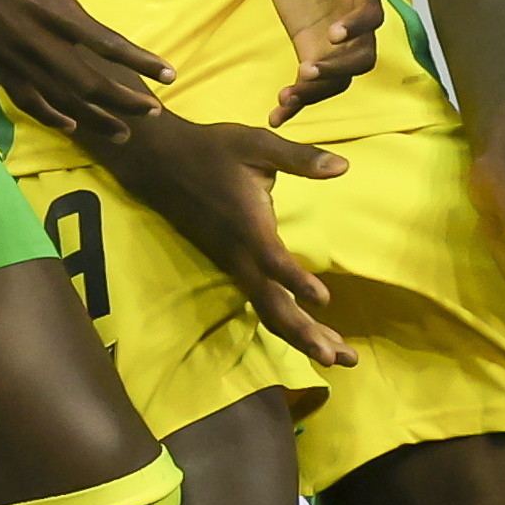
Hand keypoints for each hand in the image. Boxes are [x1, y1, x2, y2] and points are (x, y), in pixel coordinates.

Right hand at [0, 0, 170, 139]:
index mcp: (52, 6)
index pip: (108, 44)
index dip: (142, 62)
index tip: (169, 75)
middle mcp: (32, 39)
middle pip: (88, 83)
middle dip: (125, 101)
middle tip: (154, 110)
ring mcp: (9, 54)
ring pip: (59, 99)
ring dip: (94, 117)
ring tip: (124, 131)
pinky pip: (24, 97)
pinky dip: (49, 114)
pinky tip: (70, 124)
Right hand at [97, 108, 356, 368]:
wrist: (161, 164)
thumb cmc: (212, 151)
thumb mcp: (256, 144)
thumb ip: (299, 158)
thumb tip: (343, 166)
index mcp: (248, 226)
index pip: (273, 260)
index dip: (296, 280)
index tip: (324, 300)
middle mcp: (240, 254)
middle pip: (272, 306)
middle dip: (307, 335)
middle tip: (344, 360)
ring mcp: (234, 264)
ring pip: (268, 311)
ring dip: (302, 336)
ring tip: (338, 357)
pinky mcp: (232, 266)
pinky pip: (261, 302)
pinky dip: (288, 322)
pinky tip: (310, 332)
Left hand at [258, 0, 381, 121]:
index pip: (372, 16)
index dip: (358, 28)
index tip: (333, 33)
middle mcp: (353, 22)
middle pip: (361, 58)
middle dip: (338, 69)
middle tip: (306, 72)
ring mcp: (333, 42)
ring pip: (337, 80)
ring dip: (315, 94)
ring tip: (286, 99)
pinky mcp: (310, 50)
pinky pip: (310, 84)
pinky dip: (296, 103)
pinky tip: (275, 116)